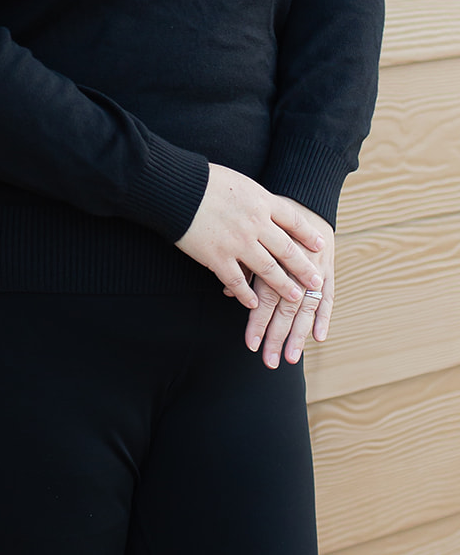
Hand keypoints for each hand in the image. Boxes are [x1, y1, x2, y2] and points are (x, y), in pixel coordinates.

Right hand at [175, 164, 324, 309]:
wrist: (175, 187)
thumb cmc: (202, 180)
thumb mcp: (239, 182)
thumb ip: (255, 199)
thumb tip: (265, 208)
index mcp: (261, 202)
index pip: (293, 221)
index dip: (308, 235)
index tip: (320, 245)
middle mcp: (255, 224)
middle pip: (287, 249)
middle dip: (304, 268)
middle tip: (317, 282)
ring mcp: (237, 242)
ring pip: (268, 269)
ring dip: (284, 285)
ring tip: (295, 297)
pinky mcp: (217, 257)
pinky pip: (237, 281)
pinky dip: (247, 294)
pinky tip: (253, 304)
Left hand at [242, 204, 334, 367]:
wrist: (300, 193)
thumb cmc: (266, 214)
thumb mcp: (249, 232)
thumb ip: (242, 262)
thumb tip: (226, 290)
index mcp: (271, 257)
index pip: (265, 298)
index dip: (258, 322)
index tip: (250, 345)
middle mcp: (295, 265)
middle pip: (286, 307)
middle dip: (278, 337)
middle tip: (270, 362)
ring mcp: (315, 266)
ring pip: (307, 305)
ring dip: (300, 334)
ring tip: (293, 358)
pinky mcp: (329, 266)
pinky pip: (328, 294)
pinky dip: (324, 316)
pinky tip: (319, 337)